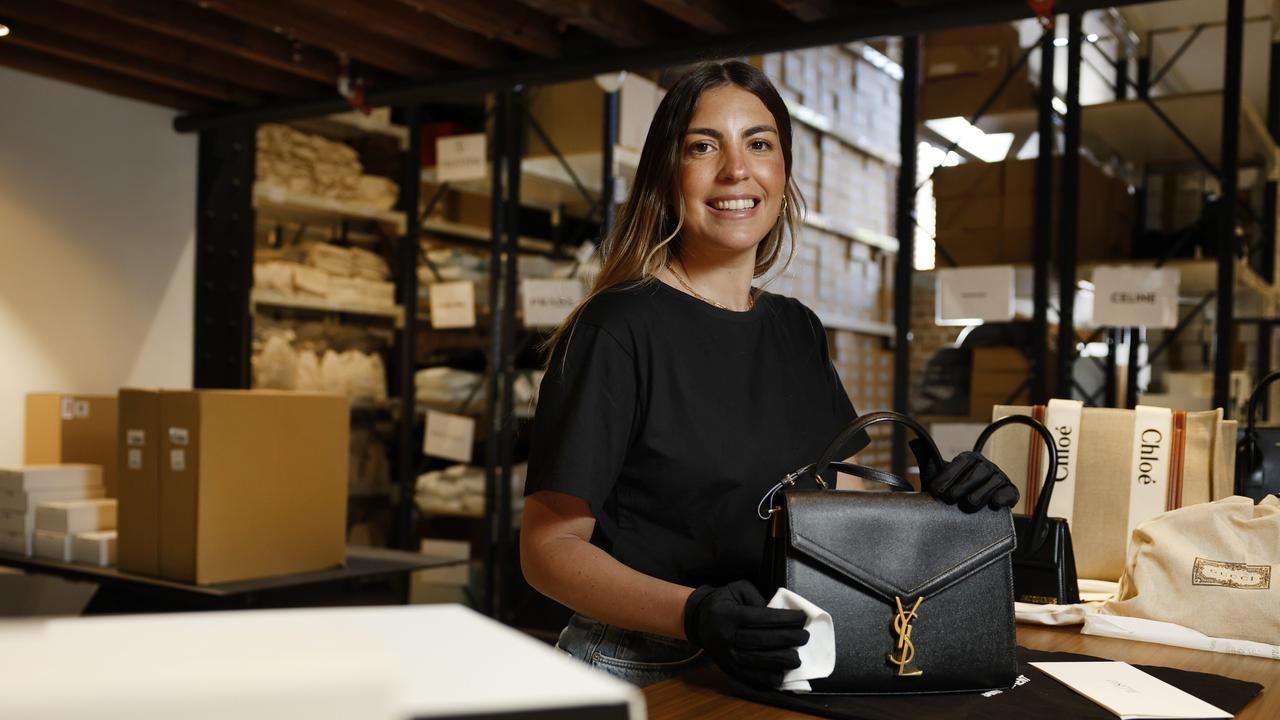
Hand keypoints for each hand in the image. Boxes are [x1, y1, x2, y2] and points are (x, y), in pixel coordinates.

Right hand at [683, 580, 808, 687]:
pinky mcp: (727, 668)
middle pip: (760, 640)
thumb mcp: (737, 590)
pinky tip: (781, 676)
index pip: (760, 617)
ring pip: (756, 661)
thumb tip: (778, 614)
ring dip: (779, 661)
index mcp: (729, 614)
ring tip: (797, 659)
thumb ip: (757, 598)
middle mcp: (726, 636)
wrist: (699, 621)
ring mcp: (726, 655)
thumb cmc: (724, 602)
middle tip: (804, 637)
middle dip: (787, 639)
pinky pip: (748, 677)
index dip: (783, 618)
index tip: (801, 618)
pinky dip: (766, 679)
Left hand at [925, 451, 1019, 512]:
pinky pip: (1010, 492)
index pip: (961, 462)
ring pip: (994, 480)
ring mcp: (999, 478)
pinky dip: (1004, 497)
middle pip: (979, 470)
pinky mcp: (1010, 493)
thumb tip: (914, 441)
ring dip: (981, 492)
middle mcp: (986, 466)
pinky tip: (995, 504)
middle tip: (949, 499)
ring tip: (968, 503)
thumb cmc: (950, 491)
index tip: (935, 490)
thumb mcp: (937, 477)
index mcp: (969, 459)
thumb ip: (927, 460)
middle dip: (963, 484)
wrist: (963, 512)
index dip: (948, 476)